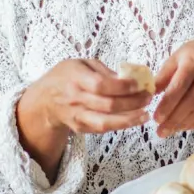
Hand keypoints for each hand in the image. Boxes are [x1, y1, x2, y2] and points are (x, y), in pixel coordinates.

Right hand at [22, 58, 151, 135]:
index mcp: (75, 78)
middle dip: (132, 102)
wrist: (45, 100)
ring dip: (129, 120)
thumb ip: (104, 70)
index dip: (123, 86)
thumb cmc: (67, 77)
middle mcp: (75, 98)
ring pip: (106, 122)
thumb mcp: (82, 63)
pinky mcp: (80, 128)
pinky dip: (121, 125)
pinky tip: (134, 119)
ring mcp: (77, 116)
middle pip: (107, 105)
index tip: (139, 84)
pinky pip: (103, 129)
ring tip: (145, 114)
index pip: (101, 85)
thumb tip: (129, 78)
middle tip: (148, 97)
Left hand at [153, 39, 193, 135]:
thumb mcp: (176, 58)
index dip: (167, 104)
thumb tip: (149, 94)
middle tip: (160, 131)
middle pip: (191, 101)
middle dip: (174, 118)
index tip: (156, 118)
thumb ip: (163, 76)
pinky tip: (183, 126)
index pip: (179, 86)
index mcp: (193, 60)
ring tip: (168, 131)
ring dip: (183, 123)